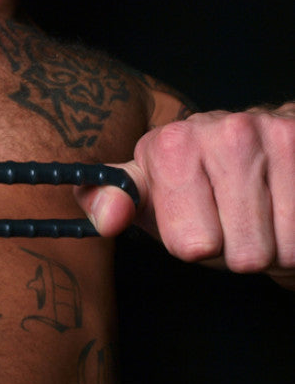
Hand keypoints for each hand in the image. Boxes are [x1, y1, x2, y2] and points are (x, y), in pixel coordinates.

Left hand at [74, 104, 294, 287]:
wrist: (258, 154)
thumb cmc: (194, 186)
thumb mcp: (146, 196)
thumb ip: (109, 205)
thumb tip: (107, 220)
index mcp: (172, 144)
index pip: (192, 244)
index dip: (193, 244)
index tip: (192, 218)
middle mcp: (227, 130)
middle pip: (245, 253)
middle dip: (238, 249)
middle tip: (231, 220)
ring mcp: (278, 133)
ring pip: (285, 247)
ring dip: (275, 245)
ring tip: (259, 214)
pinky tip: (284, 208)